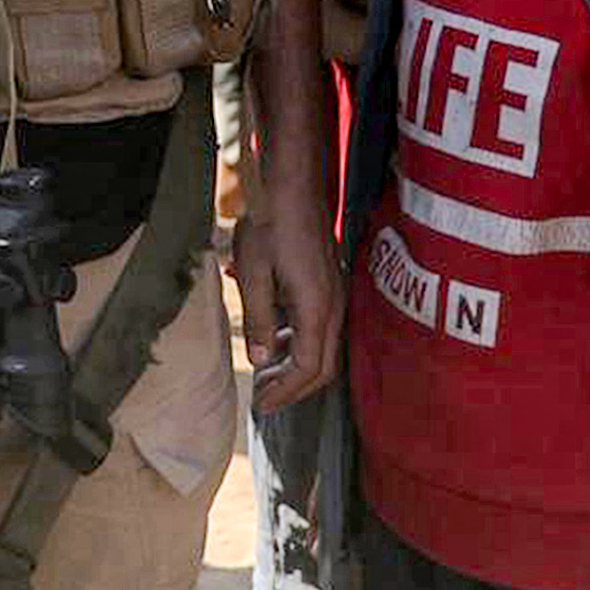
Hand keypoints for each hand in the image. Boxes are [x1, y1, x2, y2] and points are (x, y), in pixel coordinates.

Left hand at [233, 197, 342, 415]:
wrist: (294, 183)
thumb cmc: (271, 223)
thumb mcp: (254, 273)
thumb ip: (260, 320)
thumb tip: (262, 360)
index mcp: (316, 308)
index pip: (309, 369)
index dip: (285, 393)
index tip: (261, 405)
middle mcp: (333, 306)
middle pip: (323, 366)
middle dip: (294, 388)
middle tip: (264, 398)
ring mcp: (335, 294)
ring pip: (323, 347)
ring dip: (296, 366)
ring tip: (265, 372)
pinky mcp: (329, 283)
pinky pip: (320, 327)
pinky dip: (300, 343)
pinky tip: (275, 336)